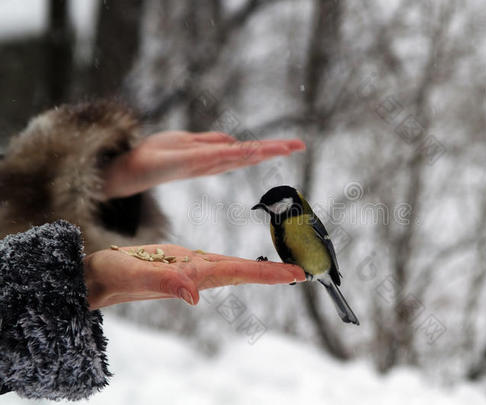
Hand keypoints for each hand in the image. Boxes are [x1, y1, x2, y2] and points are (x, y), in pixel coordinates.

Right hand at [84, 244, 305, 309]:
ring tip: (286, 270)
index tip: (296, 274)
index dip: (268, 273)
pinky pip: (219, 264)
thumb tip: (194, 295)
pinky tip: (246, 265)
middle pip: (243, 272)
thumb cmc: (113, 276)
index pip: (239, 271)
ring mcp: (192, 271)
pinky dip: (239, 264)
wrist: (96, 279)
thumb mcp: (135, 274)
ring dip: (260, 270)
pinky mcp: (183, 264)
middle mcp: (198, 275)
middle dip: (274, 273)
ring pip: (233, 269)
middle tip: (303, 271)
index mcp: (193, 275)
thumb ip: (164, 282)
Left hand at [102, 131, 305, 198]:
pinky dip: (239, 153)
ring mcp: (204, 162)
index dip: (270, 148)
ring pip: (240, 155)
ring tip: (287, 146)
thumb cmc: (156, 155)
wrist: (130, 168)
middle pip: (249, 155)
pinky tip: (255, 149)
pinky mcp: (191, 161)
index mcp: (214, 157)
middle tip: (300, 145)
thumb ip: (209, 141)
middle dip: (275, 150)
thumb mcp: (186, 142)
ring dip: (264, 151)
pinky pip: (220, 155)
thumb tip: (232, 140)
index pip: (247, 152)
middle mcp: (213, 162)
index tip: (294, 145)